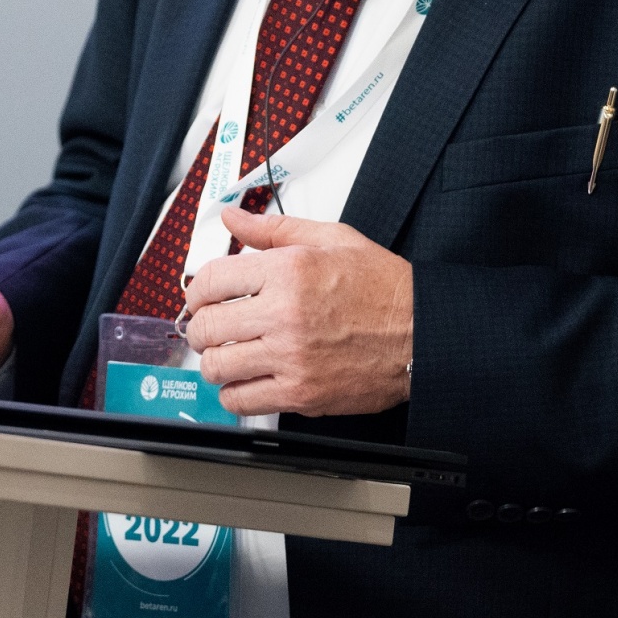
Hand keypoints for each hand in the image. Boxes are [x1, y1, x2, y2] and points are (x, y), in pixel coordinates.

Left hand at [182, 208, 411, 416]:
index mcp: (287, 272)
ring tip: (226, 354)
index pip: (211, 280)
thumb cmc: (380, 287)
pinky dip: (234, 393)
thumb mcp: (330, 239)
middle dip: (201, 327)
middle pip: (207, 326)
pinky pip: (242, 401)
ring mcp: (290, 358)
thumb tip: (234, 217)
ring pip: (217, 366)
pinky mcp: (300, 393)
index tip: (202, 296)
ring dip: (214, 361)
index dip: (198, 289)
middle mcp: (284, 315)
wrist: (419, 332)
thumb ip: (273, 229)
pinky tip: (245, 380)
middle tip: (211, 326)